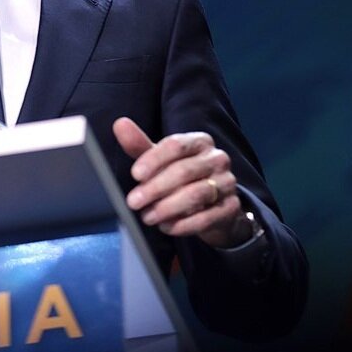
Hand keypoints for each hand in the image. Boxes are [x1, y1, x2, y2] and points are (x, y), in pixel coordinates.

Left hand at [114, 117, 249, 247]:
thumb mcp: (160, 161)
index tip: (135, 174)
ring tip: (147, 217)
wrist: (213, 205)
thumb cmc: (181, 177)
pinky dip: (183, 224)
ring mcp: (227, 183)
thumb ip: (140, 145)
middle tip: (134, 202)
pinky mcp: (231, 207)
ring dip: (167, 208)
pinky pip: (208, 217)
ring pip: (196, 194)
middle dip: (155, 188)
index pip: (176, 145)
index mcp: (199, 142)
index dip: (153, 159)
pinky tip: (166, 227)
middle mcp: (217, 159)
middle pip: (184, 171)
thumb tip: (120, 124)